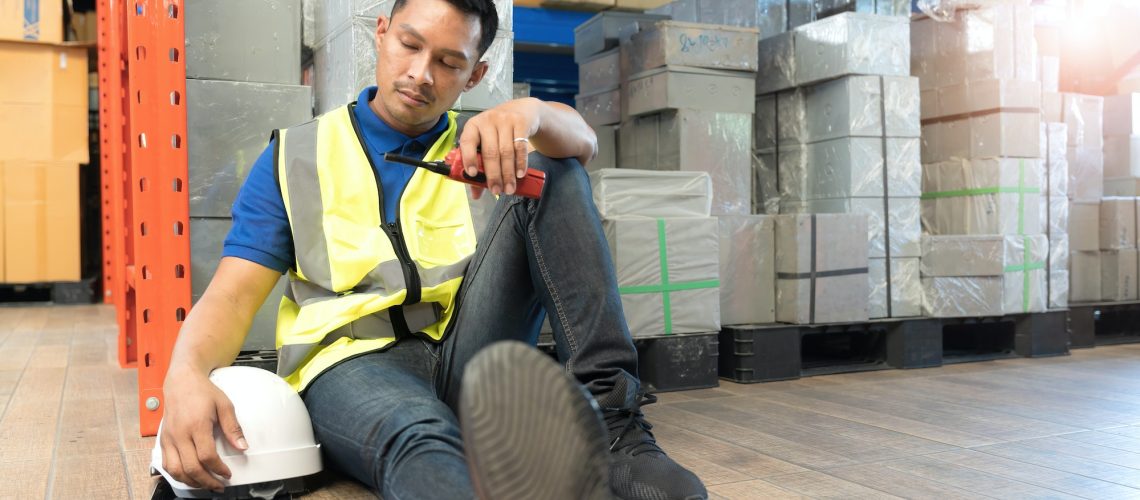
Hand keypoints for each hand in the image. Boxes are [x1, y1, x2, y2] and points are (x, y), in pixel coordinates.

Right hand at [159, 368, 246, 491]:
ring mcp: (169, 438)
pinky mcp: (163, 440)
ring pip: (175, 470)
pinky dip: (178, 475)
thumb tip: (242, 446)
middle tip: (219, 485)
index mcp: (197, 425)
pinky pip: (166, 464)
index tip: (228, 474)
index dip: (218, 469)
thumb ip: (233, 427)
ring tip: (206, 484)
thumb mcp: (224, 405)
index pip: (206, 456)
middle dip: (207, 481)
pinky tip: (190, 477)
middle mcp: (179, 434)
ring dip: (191, 482)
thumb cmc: (203, 392)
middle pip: (190, 468)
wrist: (181, 381)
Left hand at [458, 98, 540, 196]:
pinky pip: (520, 147)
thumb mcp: (486, 142)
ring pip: (506, 152)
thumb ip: (480, 165)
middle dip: (493, 174)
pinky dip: (520, 163)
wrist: (522, 109)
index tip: (472, 174)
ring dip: (508, 173)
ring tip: (509, 188)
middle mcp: (488, 120)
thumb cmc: (498, 131)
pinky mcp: (521, 122)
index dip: (468, 158)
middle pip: (490, 152)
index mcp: (473, 126)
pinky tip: (520, 174)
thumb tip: (476, 194)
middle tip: (496, 190)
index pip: (467, 141)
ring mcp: (505, 120)